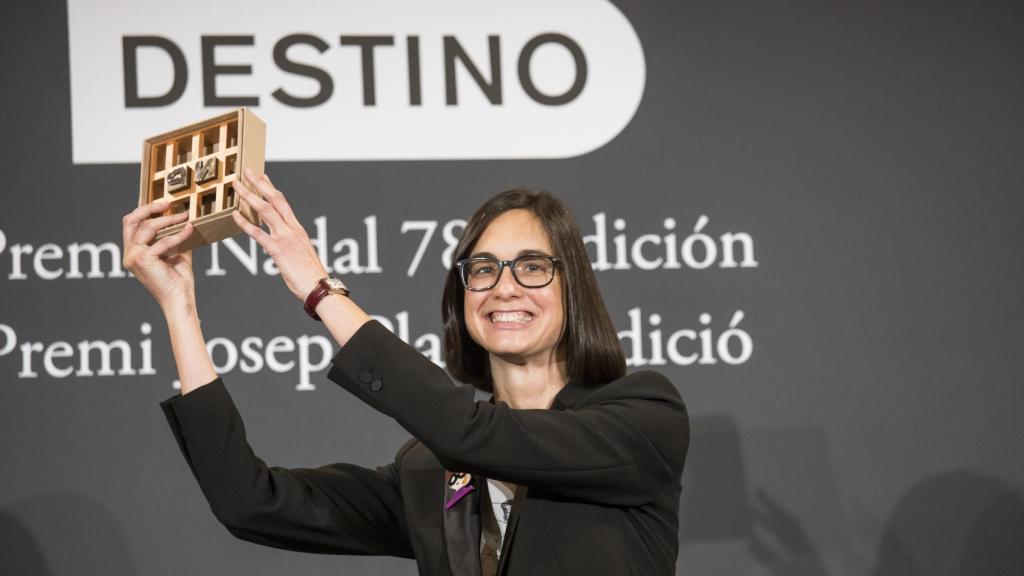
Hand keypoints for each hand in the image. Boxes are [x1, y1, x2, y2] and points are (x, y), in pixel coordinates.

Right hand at [122, 202, 195, 310]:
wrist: (180, 298)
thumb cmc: (178, 279)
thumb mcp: (176, 252)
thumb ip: (174, 236)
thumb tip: (183, 218)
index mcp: (134, 252)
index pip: (131, 224)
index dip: (145, 210)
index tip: (164, 204)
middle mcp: (129, 254)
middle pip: (130, 220)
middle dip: (149, 208)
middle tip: (168, 204)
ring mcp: (133, 257)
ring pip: (147, 227)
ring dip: (168, 219)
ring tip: (185, 216)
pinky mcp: (143, 260)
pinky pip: (162, 241)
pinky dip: (178, 234)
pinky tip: (189, 229)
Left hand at [232, 169, 327, 300]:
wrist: (319, 287)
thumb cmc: (312, 277)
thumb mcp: (303, 256)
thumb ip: (292, 247)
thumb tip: (284, 247)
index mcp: (298, 230)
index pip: (283, 203)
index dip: (272, 189)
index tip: (262, 177)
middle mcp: (292, 229)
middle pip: (275, 200)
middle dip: (260, 184)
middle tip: (247, 172)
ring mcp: (285, 238)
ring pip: (266, 210)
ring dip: (249, 196)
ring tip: (236, 186)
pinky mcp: (278, 250)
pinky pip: (258, 233)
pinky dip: (245, 223)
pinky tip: (234, 215)